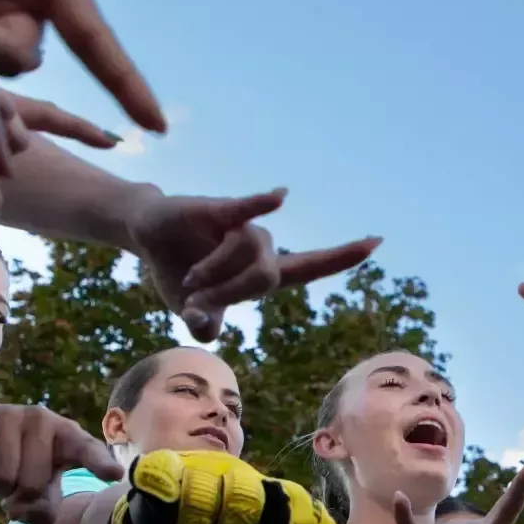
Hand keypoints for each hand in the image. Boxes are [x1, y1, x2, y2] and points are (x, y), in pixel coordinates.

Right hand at [0, 402, 120, 523]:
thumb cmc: (25, 465)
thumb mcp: (42, 490)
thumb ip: (44, 510)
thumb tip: (34, 516)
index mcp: (71, 439)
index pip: (89, 452)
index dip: (100, 464)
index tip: (116, 474)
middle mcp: (48, 421)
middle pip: (32, 485)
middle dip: (19, 498)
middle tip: (17, 488)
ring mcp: (16, 416)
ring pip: (5, 476)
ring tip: (3, 477)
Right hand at [125, 188, 381, 341]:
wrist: (147, 236)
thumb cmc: (177, 271)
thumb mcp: (189, 308)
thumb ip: (203, 322)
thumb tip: (203, 326)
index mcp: (262, 273)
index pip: (311, 266)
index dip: (341, 257)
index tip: (375, 242)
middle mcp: (260, 247)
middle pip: (267, 276)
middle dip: (231, 294)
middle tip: (196, 305)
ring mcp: (241, 227)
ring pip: (245, 255)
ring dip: (215, 274)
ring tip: (189, 281)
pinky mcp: (219, 210)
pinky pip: (245, 210)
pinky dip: (261, 204)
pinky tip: (281, 197)